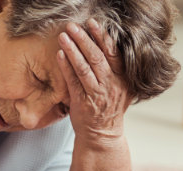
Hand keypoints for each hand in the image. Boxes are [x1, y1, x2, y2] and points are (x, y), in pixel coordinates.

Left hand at [57, 19, 131, 147]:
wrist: (102, 135)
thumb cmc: (108, 108)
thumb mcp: (120, 88)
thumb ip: (116, 69)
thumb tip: (107, 44)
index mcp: (123, 78)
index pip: (114, 53)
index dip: (103, 37)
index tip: (93, 23)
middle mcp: (111, 85)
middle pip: (98, 57)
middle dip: (84, 39)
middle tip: (73, 26)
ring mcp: (97, 94)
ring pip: (84, 68)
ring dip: (73, 50)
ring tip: (63, 36)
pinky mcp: (82, 102)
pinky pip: (73, 82)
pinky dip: (66, 67)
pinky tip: (59, 54)